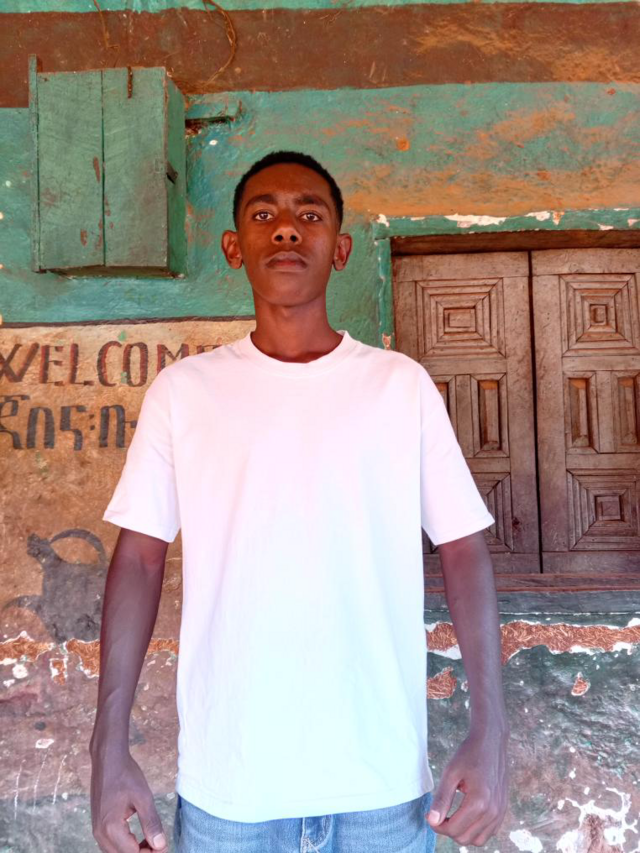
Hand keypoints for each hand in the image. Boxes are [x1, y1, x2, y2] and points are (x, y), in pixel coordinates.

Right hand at [91, 751, 167, 852]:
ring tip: (152, 841)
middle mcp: (100, 833)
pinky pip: (111, 845)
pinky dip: (126, 845)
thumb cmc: (125, 775)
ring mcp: (97, 830)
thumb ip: (151, 823)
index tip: (165, 846)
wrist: (108, 759)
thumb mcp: (143, 797)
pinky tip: (139, 838)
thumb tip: (161, 845)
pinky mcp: (98, 825)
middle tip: (160, 844)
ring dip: (134, 851)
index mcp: (110, 828)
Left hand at [426, 726, 508, 846]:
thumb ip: (442, 799)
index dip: (437, 826)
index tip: (428, 815)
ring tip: (452, 815)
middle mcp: (493, 811)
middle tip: (439, 814)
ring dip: (462, 832)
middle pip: (464, 838)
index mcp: (479, 802)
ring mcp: (500, 812)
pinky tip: (466, 814)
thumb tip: (432, 821)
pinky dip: (475, 830)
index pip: (454, 829)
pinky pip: (488, 832)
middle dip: (448, 830)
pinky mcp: (503, 810)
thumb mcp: (450, 773)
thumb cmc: (469, 754)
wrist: (491, 742)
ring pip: (477, 840)